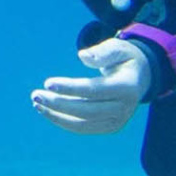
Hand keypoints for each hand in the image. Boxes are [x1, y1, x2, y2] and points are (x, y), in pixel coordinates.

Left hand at [32, 38, 151, 134]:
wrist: (139, 77)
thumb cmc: (123, 58)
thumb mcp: (118, 47)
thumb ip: (102, 52)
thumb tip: (83, 57)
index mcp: (127, 87)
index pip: (94, 90)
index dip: (70, 88)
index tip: (47, 82)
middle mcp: (124, 108)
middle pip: (86, 110)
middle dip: (58, 104)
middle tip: (36, 95)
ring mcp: (118, 121)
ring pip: (82, 124)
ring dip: (56, 115)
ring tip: (37, 103)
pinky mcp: (110, 127)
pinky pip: (83, 128)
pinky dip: (63, 121)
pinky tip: (47, 110)